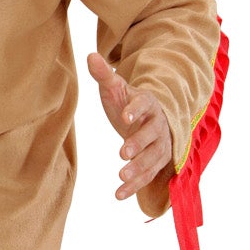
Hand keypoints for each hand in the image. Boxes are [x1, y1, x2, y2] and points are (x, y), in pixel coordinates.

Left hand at [86, 52, 172, 201]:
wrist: (147, 120)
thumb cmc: (128, 103)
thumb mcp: (115, 89)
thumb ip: (104, 75)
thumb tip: (90, 55)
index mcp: (148, 104)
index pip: (145, 104)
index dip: (136, 109)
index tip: (125, 116)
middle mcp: (158, 125)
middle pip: (152, 135)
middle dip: (139, 144)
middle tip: (122, 153)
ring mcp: (160, 146)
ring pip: (152, 159)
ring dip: (138, 169)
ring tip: (121, 176)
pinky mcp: (156, 163)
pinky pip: (148, 176)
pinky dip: (135, 186)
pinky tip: (118, 194)